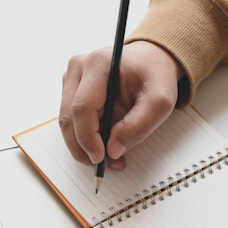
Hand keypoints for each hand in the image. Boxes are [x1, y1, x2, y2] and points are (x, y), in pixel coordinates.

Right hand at [59, 41, 183, 169]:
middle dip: (83, 148)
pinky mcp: (72, 89)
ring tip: (110, 157)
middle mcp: (78, 68)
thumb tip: (112, 151)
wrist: (151, 61)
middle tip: (104, 165)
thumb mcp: (159, 102)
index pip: (82, 108)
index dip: (88, 138)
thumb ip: (138, 126)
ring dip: (84, 146)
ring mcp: (72, 78)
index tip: (101, 158)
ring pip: (68, 122)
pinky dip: (85, 138)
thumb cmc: (155, 76)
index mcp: (98, 64)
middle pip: (69, 118)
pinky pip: (72, 121)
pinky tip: (104, 143)